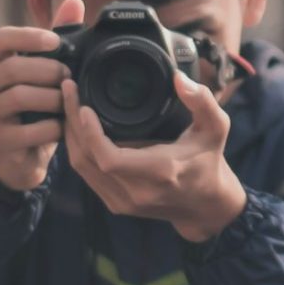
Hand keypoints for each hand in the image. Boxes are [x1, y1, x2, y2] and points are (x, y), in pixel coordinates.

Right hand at [0, 0, 85, 190]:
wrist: (18, 156)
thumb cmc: (33, 107)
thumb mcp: (44, 73)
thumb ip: (58, 39)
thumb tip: (74, 2)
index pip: (2, 38)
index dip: (29, 37)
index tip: (55, 41)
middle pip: (15, 68)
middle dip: (49, 71)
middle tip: (70, 77)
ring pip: (21, 97)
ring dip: (53, 99)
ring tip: (67, 102)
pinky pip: (30, 130)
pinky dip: (52, 128)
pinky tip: (61, 127)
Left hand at [61, 71, 246, 242]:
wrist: (205, 206)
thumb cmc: (209, 161)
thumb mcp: (216, 128)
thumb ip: (203, 101)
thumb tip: (178, 78)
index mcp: (159, 171)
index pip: (109, 158)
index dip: (90, 133)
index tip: (83, 105)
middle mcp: (137, 192)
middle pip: (86, 159)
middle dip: (72, 124)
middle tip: (68, 91)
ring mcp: (123, 202)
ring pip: (81, 168)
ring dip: (71, 136)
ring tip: (69, 104)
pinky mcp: (116, 205)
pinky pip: (86, 175)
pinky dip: (78, 150)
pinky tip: (77, 128)